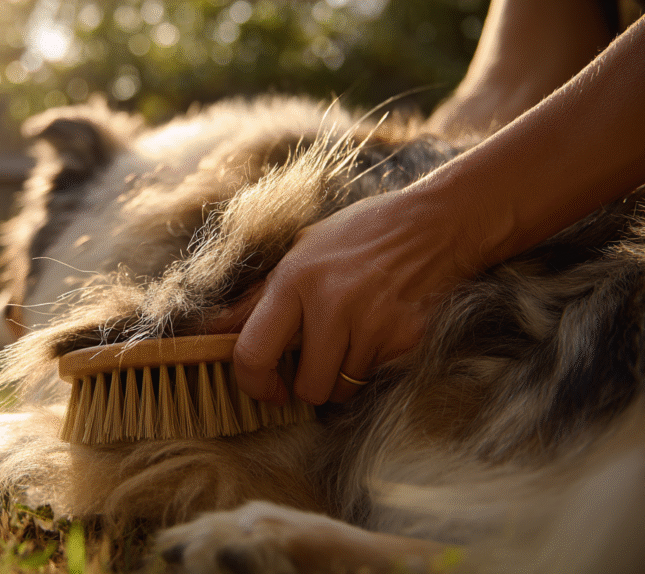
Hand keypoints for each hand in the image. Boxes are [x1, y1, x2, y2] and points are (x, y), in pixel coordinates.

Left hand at [213, 189, 481, 404]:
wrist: (436, 224)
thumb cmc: (359, 237)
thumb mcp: (299, 253)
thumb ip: (255, 299)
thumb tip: (209, 329)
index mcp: (294, 280)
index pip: (252, 353)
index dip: (254, 385)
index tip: (268, 390)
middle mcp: (331, 302)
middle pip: (306, 388)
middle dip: (310, 386)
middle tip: (320, 362)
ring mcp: (373, 323)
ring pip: (343, 390)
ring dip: (344, 378)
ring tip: (354, 341)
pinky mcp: (407, 339)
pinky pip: (377, 380)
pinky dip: (375, 369)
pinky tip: (381, 334)